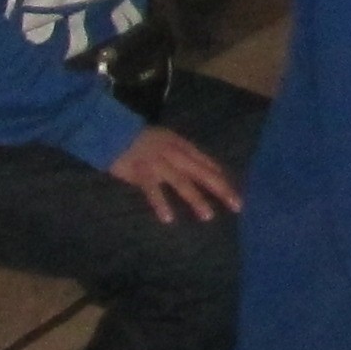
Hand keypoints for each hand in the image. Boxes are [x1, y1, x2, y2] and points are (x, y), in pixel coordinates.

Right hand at [110, 122, 242, 222]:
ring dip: (195, 199)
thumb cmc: (142, 140)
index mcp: (182, 145)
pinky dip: (160, 203)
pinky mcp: (141, 171)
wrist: (113, 131)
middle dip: (220, 188)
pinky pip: (152, 190)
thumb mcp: (168, 141)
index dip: (223, 178)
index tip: (236, 194)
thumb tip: (210, 170)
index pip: (208, 163)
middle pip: (202, 172)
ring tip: (208, 216)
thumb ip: (186, 155)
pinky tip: (168, 218)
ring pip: (181, 182)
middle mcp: (175, 153)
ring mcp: (158, 162)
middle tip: (237, 205)